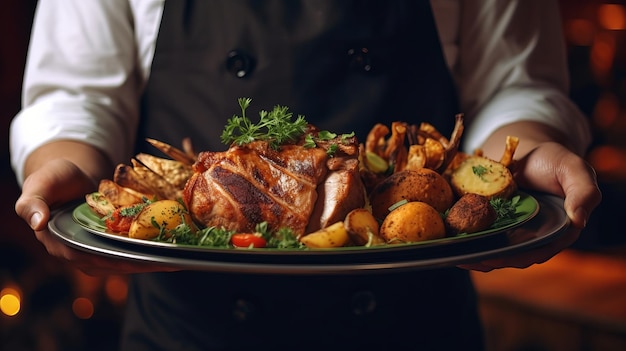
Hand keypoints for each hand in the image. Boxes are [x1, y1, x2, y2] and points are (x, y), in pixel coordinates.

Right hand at [15, 158, 175, 274]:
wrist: (72, 175)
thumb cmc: (54, 178)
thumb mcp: (41, 185)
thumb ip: (33, 202)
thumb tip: (37, 222)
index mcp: (61, 244)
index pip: (89, 259)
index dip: (114, 261)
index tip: (137, 261)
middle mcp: (81, 253)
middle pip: (114, 264)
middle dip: (141, 264)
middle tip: (168, 261)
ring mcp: (98, 250)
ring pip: (127, 261)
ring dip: (150, 260)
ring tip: (176, 258)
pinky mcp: (113, 244)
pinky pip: (133, 250)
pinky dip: (151, 250)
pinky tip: (172, 247)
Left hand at [460, 142, 601, 271]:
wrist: (525, 146)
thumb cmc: (552, 159)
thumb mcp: (573, 169)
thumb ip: (583, 191)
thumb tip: (579, 221)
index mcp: (555, 232)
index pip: (538, 250)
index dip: (518, 256)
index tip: (497, 257)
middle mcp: (530, 237)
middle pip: (510, 256)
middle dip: (488, 259)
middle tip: (467, 257)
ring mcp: (508, 233)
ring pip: (491, 250)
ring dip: (472, 254)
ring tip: (452, 254)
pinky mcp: (489, 224)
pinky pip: (477, 237)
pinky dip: (462, 240)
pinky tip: (447, 240)